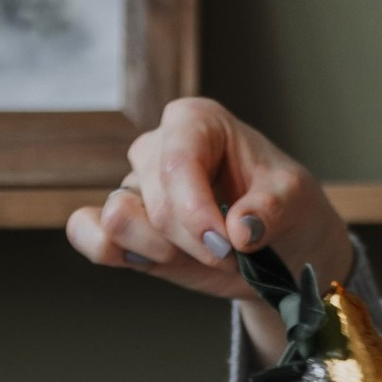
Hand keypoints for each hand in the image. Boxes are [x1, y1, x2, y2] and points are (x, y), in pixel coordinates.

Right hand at [66, 97, 355, 348]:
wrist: (280, 243)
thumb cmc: (284, 204)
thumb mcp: (294, 198)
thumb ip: (269, 209)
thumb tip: (239, 231)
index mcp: (196, 121)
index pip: (177, 162)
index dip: (196, 211)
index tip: (225, 246)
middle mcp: (158, 147)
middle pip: (155, 202)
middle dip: (194, 242)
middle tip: (231, 254)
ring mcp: (137, 186)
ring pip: (119, 219)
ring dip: (160, 250)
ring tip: (199, 255)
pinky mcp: (125, 225)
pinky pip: (86, 231)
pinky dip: (105, 249)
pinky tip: (147, 261)